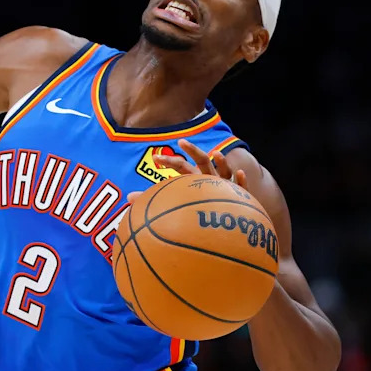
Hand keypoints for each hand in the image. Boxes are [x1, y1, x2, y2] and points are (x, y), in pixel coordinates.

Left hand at [126, 138, 247, 202]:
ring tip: (216, 154)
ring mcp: (226, 187)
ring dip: (221, 162)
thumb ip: (156, 199)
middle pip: (201, 161)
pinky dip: (241, 180)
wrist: (227, 228)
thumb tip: (128, 198)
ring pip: (223, 172)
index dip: (168, 161)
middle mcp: (210, 180)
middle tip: (181, 141)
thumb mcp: (177, 205)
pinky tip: (240, 173)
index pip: (180, 167)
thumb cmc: (200, 213)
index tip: (155, 159)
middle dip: (193, 150)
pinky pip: (242, 188)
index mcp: (194, 181)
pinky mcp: (241, 198)